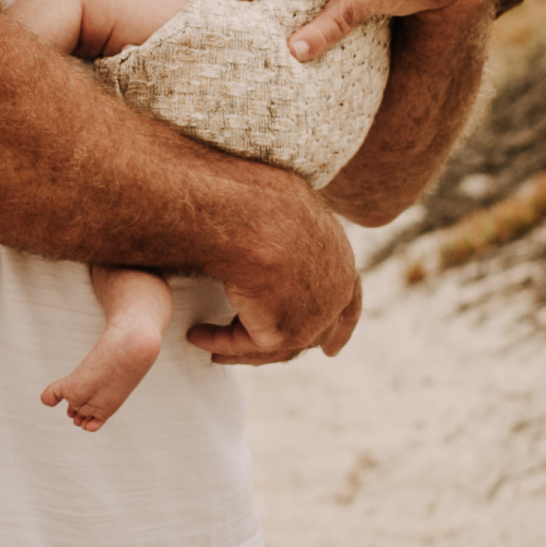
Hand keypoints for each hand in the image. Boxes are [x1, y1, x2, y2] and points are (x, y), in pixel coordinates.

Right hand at [187, 167, 359, 366]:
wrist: (252, 215)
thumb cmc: (258, 195)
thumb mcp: (280, 205)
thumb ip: (281, 226)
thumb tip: (261, 219)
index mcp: (339, 256)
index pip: (349, 298)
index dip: (340, 323)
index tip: (331, 346)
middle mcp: (336, 289)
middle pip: (319, 328)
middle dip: (297, 344)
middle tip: (262, 351)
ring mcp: (315, 314)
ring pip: (280, 344)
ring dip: (244, 346)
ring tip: (212, 345)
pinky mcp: (284, 332)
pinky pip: (247, 344)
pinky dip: (220, 342)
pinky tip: (196, 334)